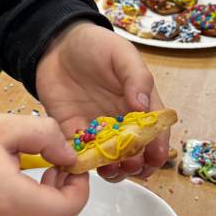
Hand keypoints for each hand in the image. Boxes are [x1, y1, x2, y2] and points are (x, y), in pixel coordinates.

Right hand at [0, 112, 85, 215]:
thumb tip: (68, 155)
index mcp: (8, 198)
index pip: (65, 210)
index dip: (78, 190)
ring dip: (44, 212)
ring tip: (31, 181)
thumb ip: (46, 135)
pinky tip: (11, 194)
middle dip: (65, 201)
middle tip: (56, 173)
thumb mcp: (3, 126)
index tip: (72, 170)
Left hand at [35, 19, 169, 182]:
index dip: (158, 147)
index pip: (155, 131)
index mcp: (140, 103)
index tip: (156, 157)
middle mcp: (121, 121)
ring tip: (109, 170)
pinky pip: (80, 154)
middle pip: (136, 152)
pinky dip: (82, 163)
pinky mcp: (73, 132)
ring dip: (113, 170)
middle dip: (137, 164)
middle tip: (130, 166)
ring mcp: (98, 129)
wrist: (56, 44)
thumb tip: (143, 106)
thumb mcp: (121, 54)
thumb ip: (135, 77)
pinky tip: (82, 165)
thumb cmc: (94, 45)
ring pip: (110, 159)